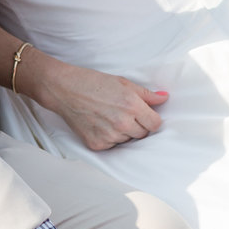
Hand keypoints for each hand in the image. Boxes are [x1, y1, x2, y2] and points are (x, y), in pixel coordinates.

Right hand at [36, 60, 167, 151]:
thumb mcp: (122, 82)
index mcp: (132, 105)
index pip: (156, 124)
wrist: (64, 89)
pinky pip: (112, 146)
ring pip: (127, 141)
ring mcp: (110, 136)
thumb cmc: (92, 82)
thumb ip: (146, 94)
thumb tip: (164, 98)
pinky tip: (100, 124)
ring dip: (123, 132)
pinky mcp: (97, 145)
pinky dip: (109, 138)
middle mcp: (123, 123)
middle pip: (143, 134)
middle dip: (137, 125)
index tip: (144, 115)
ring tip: (109, 116)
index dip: (151, 119)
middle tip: (123, 113)